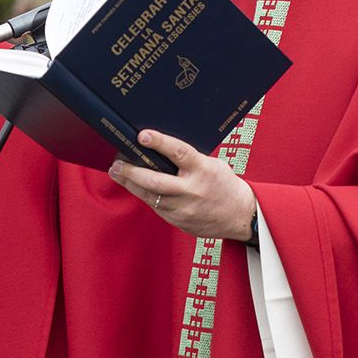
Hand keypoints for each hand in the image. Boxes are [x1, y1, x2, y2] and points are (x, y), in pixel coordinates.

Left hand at [109, 130, 256, 241]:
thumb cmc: (224, 185)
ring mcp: (184, 209)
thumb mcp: (211, 165)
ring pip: (150, 196)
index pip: (179, 153)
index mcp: (203, 170)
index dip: (160, 143)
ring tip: (118, 172)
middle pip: (155, 181)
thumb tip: (159, 149)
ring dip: (130, 183)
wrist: (240, 215)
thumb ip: (188, 160)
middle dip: (132, 171)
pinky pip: (156, 207)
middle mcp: (192, 190)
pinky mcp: (179, 221)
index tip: (142, 135)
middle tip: (117, 162)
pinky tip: (136, 187)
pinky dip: (145, 195)